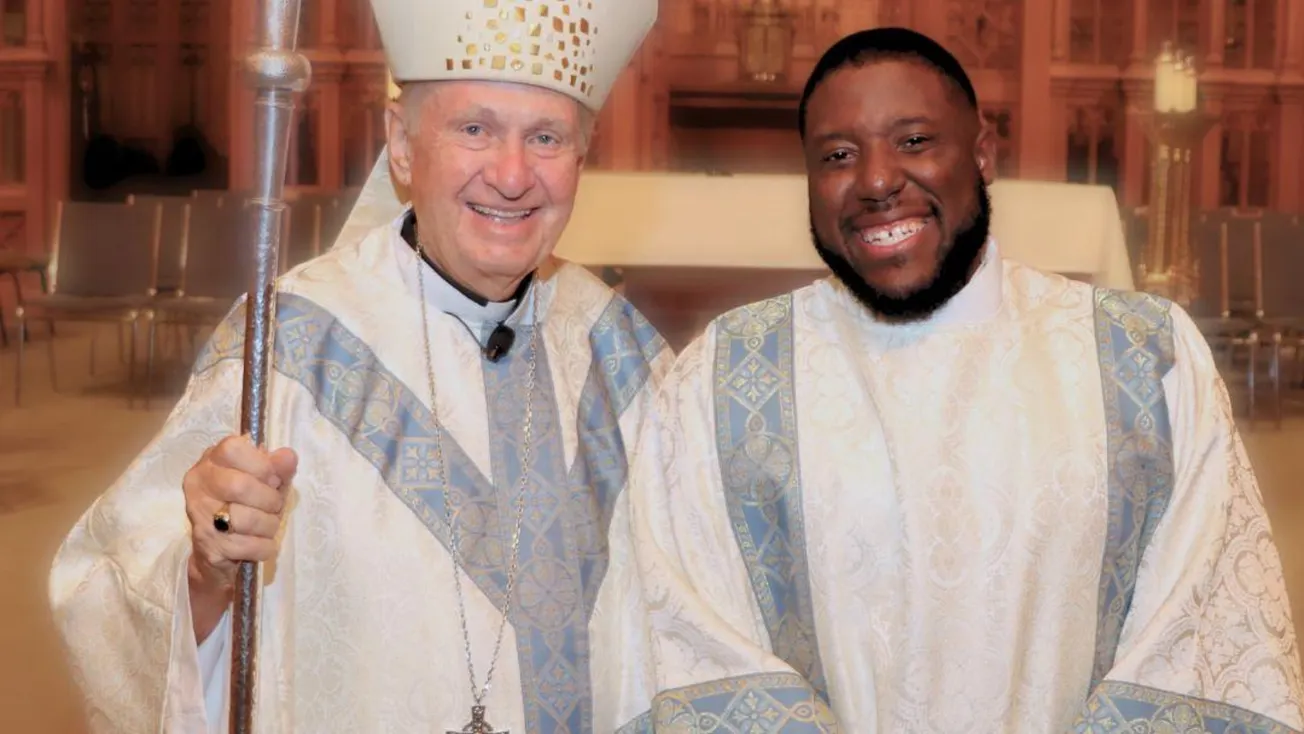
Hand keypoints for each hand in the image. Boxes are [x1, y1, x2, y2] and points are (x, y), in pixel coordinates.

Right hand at [183, 435, 297, 592]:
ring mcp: (200, 517)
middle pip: (239, 486)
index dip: (262, 465)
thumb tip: (288, 457)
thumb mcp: (266, 480)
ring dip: (269, 525)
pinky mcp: (209, 547)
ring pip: (247, 519)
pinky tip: (261, 543)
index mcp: (212, 461)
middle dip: (269, 499)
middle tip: (274, 506)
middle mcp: (199, 485)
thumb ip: (278, 467)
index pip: (232, 449)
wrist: (218, 549)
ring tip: (267, 525)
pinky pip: (250, 546)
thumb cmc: (246, 505)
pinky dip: (265, 547)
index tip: (273, 479)